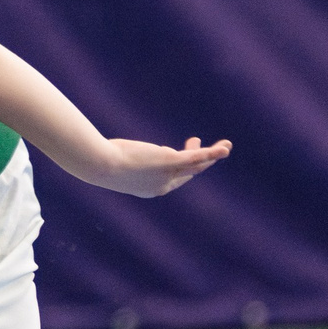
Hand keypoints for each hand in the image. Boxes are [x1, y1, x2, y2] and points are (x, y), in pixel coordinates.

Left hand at [85, 136, 231, 197]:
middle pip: (187, 173)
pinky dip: (213, 153)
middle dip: (197, 159)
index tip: (172, 149)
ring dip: (212, 157)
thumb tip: (121, 152)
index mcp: (151, 188)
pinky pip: (197, 158)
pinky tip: (224, 148)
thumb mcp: (118, 162)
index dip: (177, 165)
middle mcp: (162, 186)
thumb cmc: (102, 162)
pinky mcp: (171, 162)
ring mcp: (167, 174)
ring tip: (226, 146)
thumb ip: (127, 160)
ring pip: (196, 166)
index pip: (171, 178)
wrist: (101, 164)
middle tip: (195, 140)